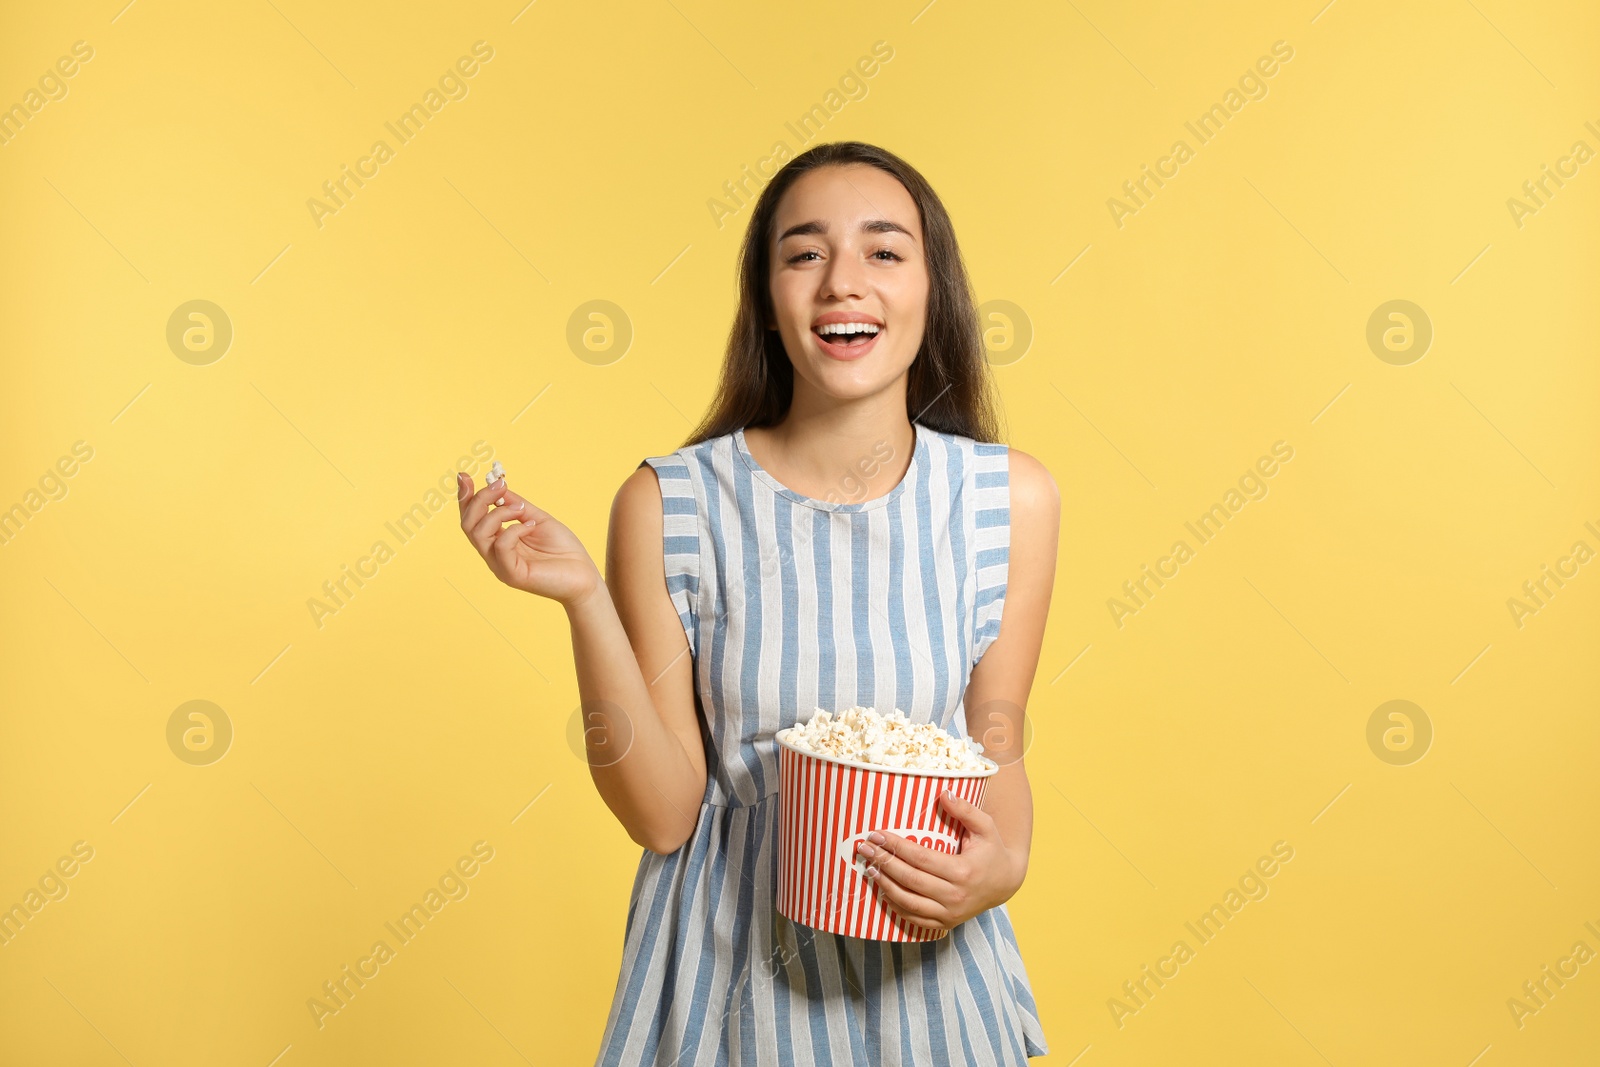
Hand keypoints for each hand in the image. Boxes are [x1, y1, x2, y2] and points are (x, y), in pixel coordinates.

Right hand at [456, 471, 599, 605]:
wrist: (584, 577)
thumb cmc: (562, 550)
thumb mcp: (537, 519)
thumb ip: (517, 505)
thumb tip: (498, 487)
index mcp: (498, 541)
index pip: (471, 519)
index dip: (465, 497)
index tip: (464, 475)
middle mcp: (494, 554)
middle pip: (468, 525)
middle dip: (479, 499)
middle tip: (499, 485)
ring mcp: (501, 566)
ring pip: (478, 534)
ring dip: (498, 513)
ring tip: (522, 509)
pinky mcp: (512, 575)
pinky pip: (501, 546)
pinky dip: (514, 530)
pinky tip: (531, 526)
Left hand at [855, 790, 1023, 933]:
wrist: (1005, 884)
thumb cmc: (992, 851)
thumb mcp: (985, 827)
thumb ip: (966, 810)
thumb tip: (944, 793)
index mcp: (963, 871)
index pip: (921, 858)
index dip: (896, 846)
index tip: (877, 834)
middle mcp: (955, 896)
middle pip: (910, 879)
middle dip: (883, 862)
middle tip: (864, 848)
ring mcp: (950, 913)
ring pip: (909, 902)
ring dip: (885, 885)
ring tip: (869, 868)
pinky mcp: (946, 923)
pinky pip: (915, 918)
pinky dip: (896, 906)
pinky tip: (883, 891)